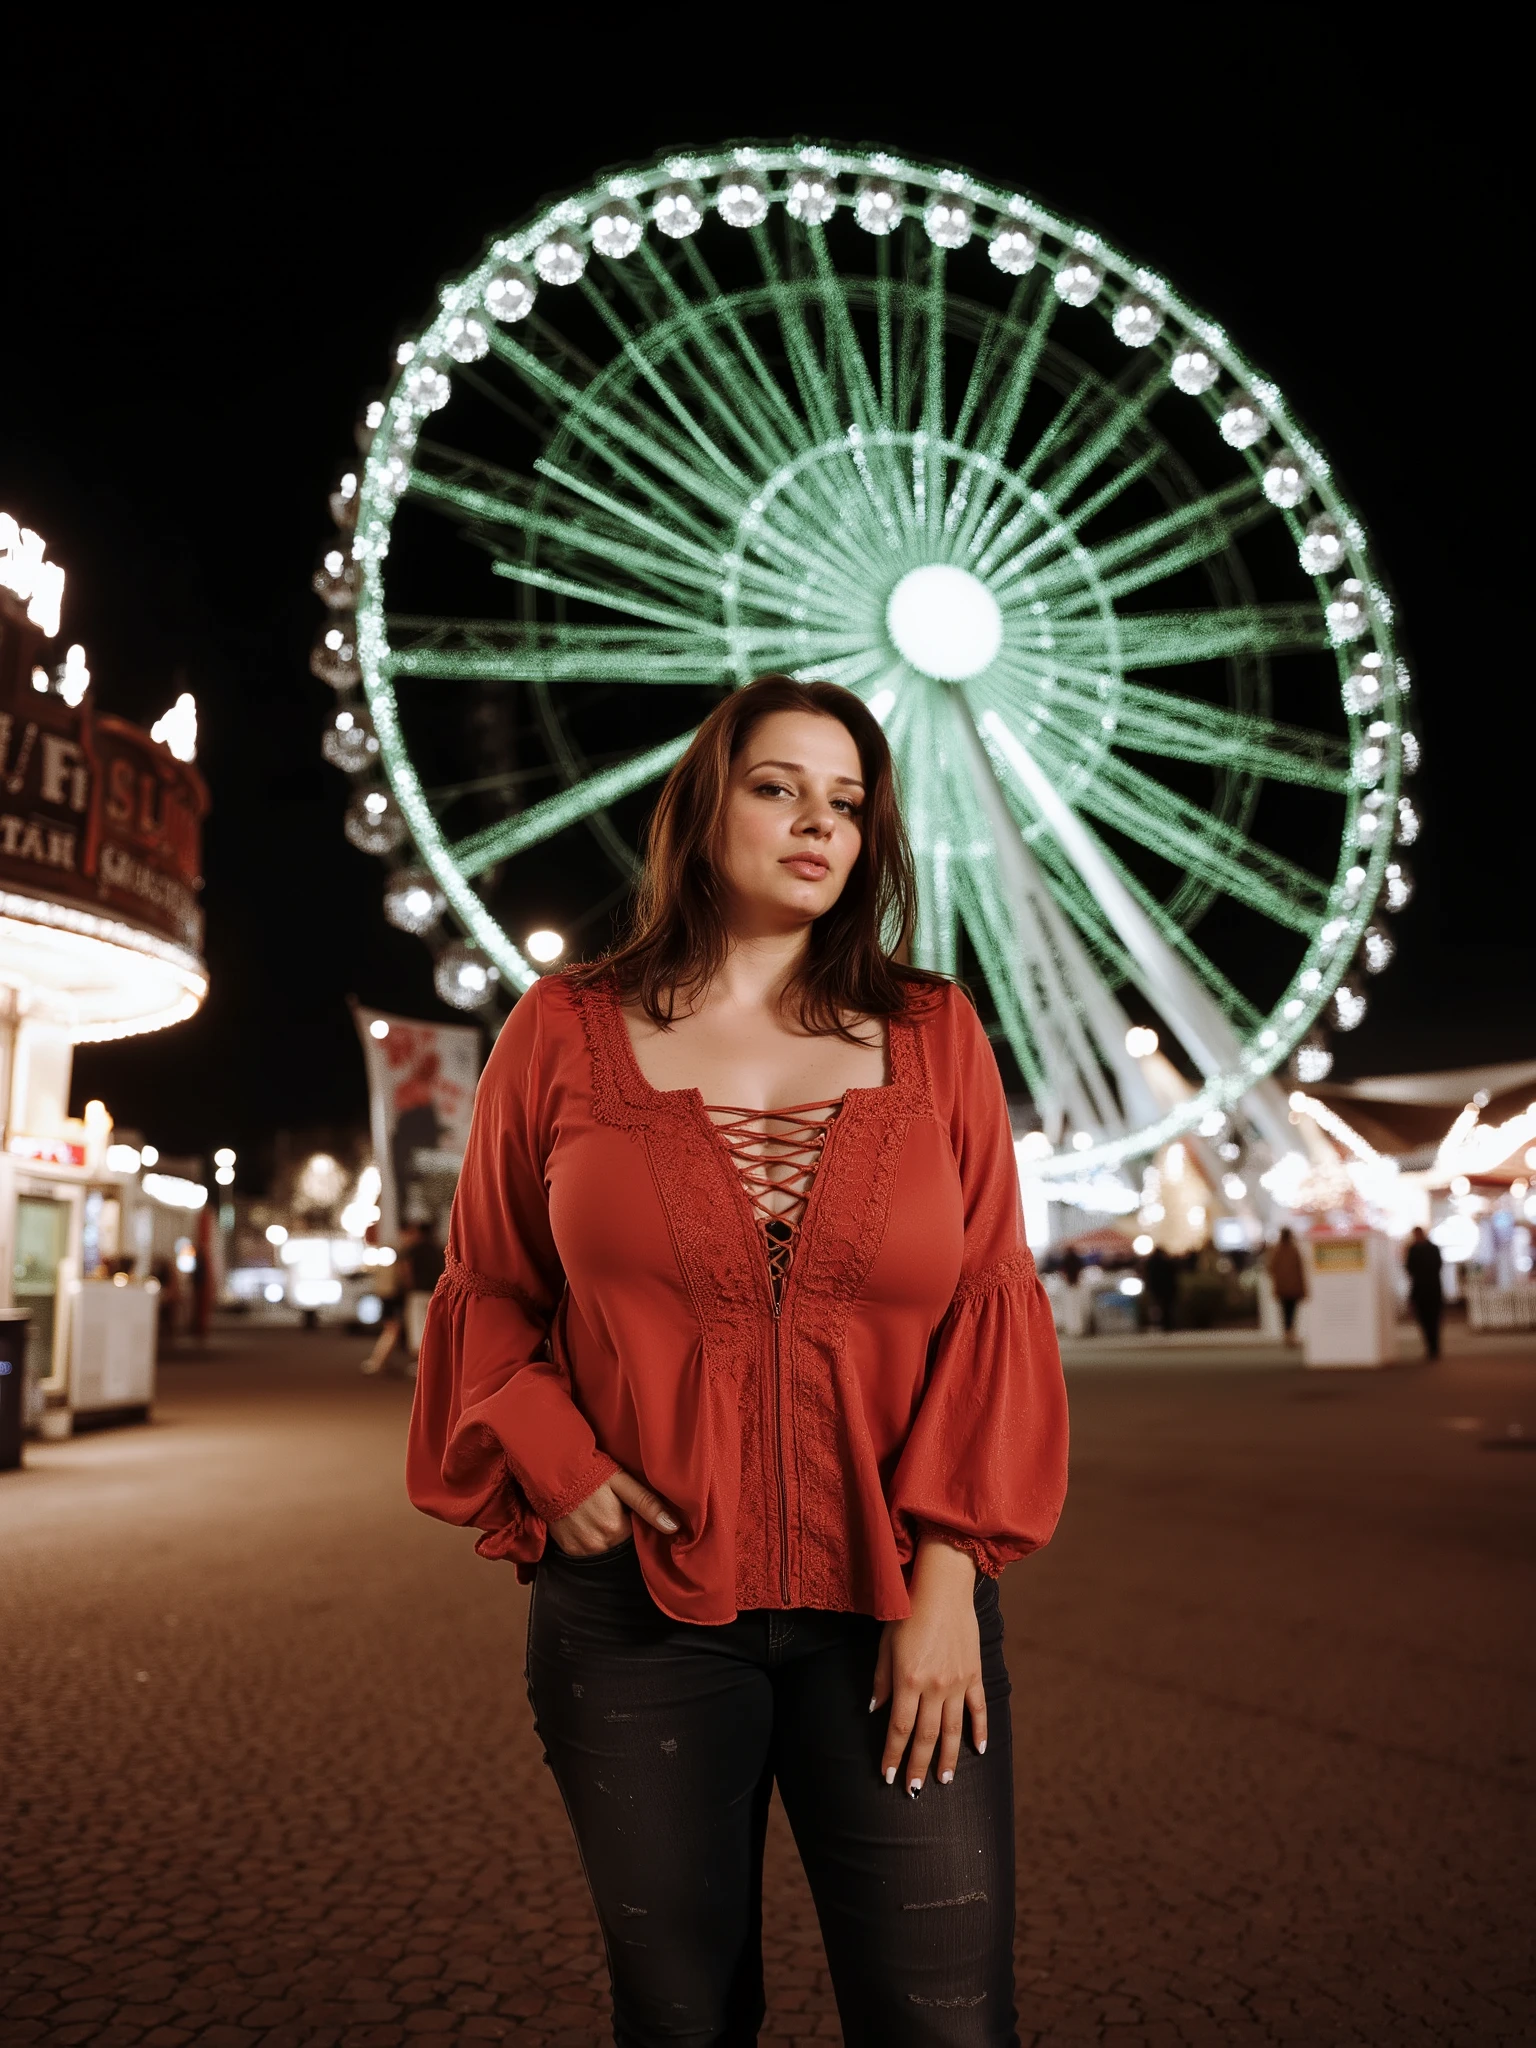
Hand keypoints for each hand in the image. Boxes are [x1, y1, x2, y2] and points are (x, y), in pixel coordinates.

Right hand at [547, 1467, 679, 1556]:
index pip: (638, 1538)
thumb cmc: (592, 1472)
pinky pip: (586, 1551)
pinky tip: (587, 1523)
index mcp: (617, 1530)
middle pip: (620, 1546)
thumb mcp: (623, 1483)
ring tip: (600, 1516)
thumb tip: (674, 1527)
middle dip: (621, 1533)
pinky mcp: (567, 1549)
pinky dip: (589, 1540)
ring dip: (605, 1538)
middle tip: (615, 1511)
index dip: (637, 1526)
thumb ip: (648, 1505)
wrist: (553, 1471)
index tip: (632, 1514)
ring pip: (604, 1550)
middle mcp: (600, 1545)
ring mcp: (582, 1549)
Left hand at [871, 1537, 985, 1794]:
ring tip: (944, 1780)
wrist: (943, 1586)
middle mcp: (934, 1686)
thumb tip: (875, 1710)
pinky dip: (979, 1730)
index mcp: (908, 1680)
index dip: (893, 1755)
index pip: (899, 1729)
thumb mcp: (885, 1644)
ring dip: (948, 1758)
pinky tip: (978, 1750)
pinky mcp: (974, 1673)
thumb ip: (881, 1680)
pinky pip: (978, 1708)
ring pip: (953, 1730)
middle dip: (917, 1765)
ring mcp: (958, 1682)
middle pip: (925, 1736)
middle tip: (913, 1791)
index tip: (889, 1776)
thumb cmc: (908, 1611)